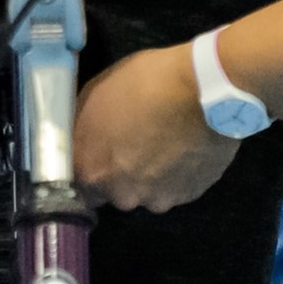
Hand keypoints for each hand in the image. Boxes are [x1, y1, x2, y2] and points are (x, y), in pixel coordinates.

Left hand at [73, 42, 241, 213]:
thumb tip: (80, 141)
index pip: (79, 187)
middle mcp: (123, 196)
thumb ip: (83, 129)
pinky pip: (176, 188)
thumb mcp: (95, 94)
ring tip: (164, 144)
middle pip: (115, 192)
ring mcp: (159, 199)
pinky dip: (177, 174)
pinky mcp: (190, 195)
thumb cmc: (144, 84)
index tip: (98, 155)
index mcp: (92, 172)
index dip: (89, 169)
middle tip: (135, 143)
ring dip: (151, 176)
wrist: (204, 89)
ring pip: (148, 193)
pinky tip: (183, 147)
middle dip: (121, 174)